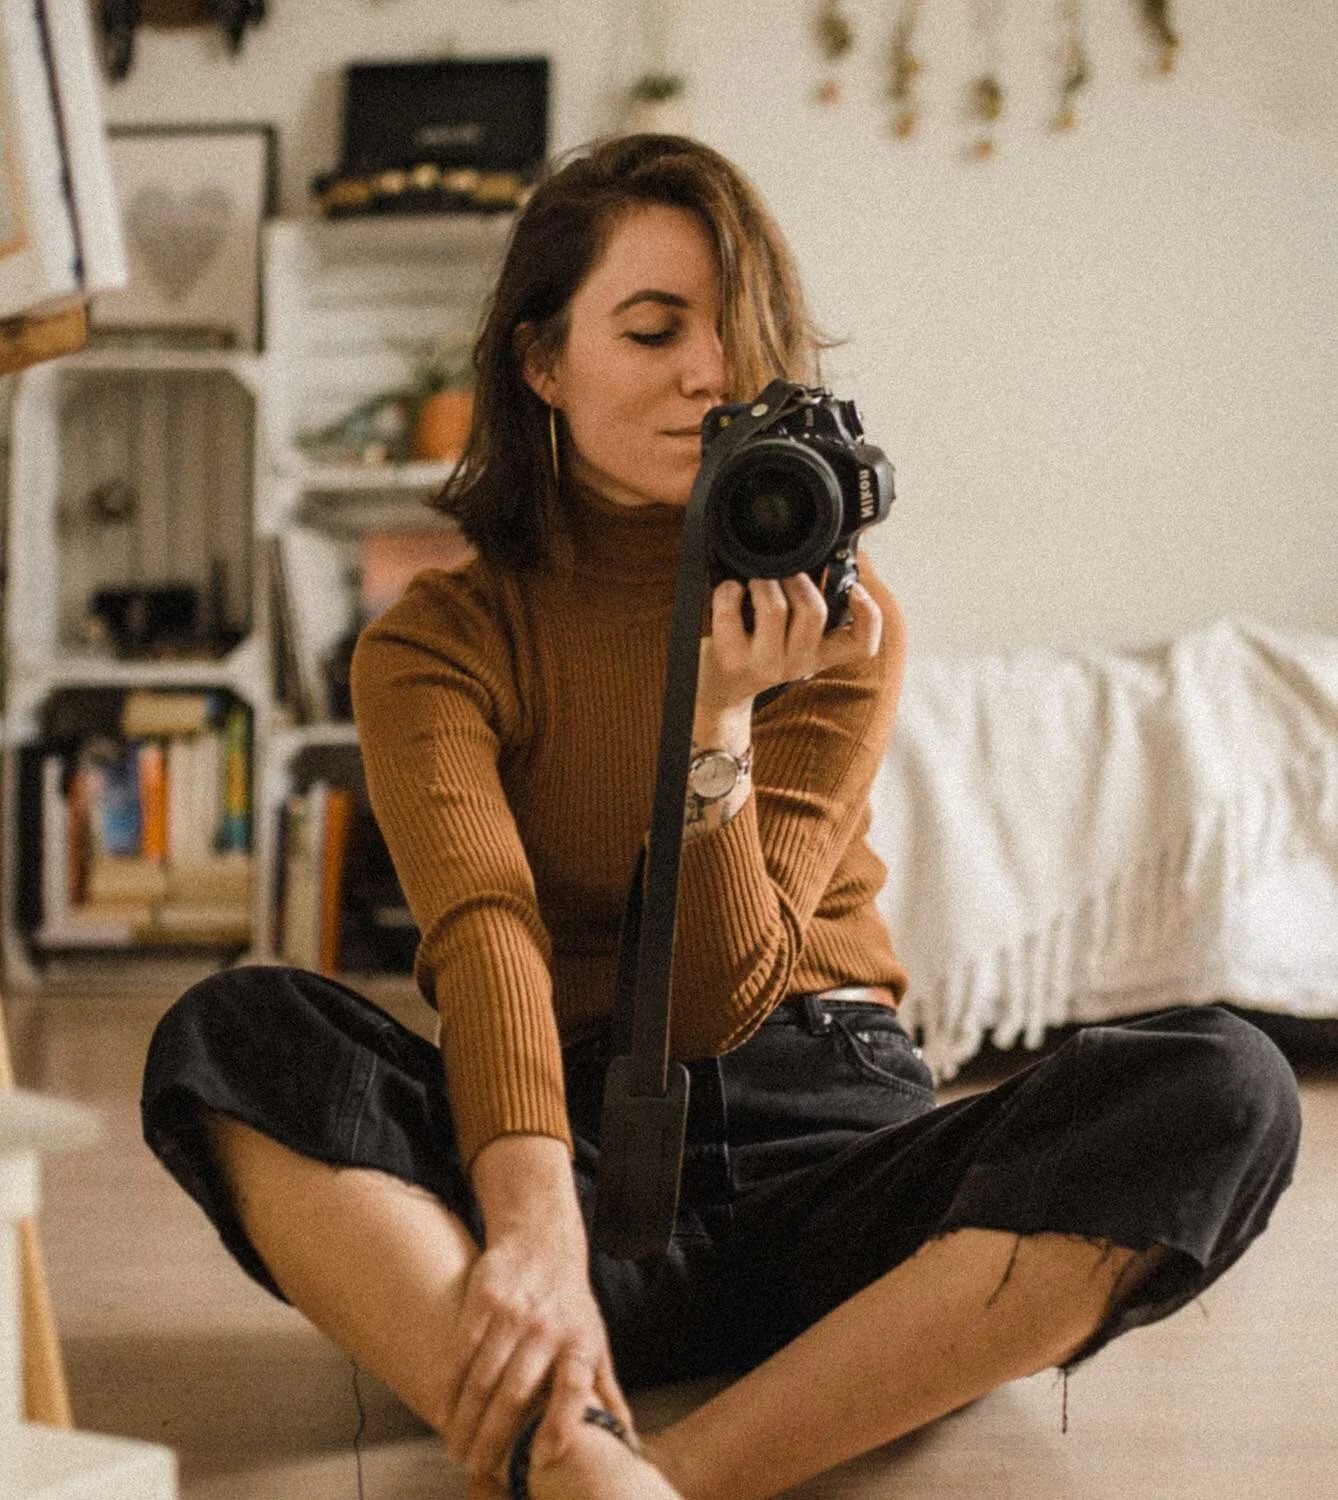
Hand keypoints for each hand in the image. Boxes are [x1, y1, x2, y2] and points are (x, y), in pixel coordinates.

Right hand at [439, 1223, 633, 1484]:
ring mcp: (514, 1314)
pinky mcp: (484, 1301)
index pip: (574, 1387)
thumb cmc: (571, 1302)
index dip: (560, 1424)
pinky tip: (443, 1414)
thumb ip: (604, 1389)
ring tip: (457, 1451)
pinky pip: (462, 1352)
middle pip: (517, 1391)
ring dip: (466, 1420)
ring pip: (483, 1377)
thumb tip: (626, 1436)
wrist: (542, 1239)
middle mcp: (548, 1329)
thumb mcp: (595, 1339)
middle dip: (494, 1437)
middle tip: (477, 1468)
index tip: (541, 1458)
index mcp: (580, 1342)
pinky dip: (450, 1387)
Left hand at [697, 573, 882, 721]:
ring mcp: (764, 664)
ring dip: (763, 582)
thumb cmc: (753, 652)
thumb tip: (822, 560)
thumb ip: (807, 611)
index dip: (869, 614)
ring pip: (774, 607)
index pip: (862, 645)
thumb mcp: (789, 639)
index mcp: (818, 656)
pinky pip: (731, 609)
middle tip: (783, 577)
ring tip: (756, 582)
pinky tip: (730, 591)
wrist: (718, 689)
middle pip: (814, 611)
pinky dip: (728, 590)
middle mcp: (797, 663)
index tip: (854, 589)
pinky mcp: (732, 659)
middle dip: (797, 580)